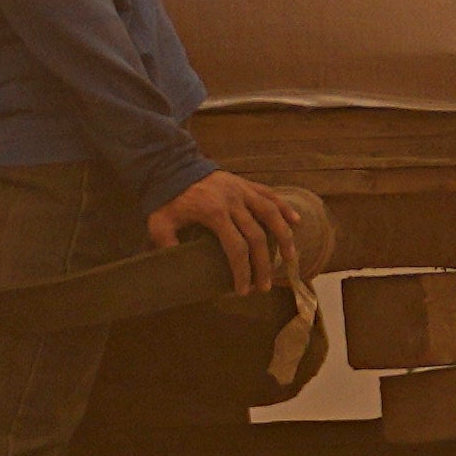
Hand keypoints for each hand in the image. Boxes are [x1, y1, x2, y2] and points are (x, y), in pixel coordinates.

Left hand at [147, 168, 310, 291]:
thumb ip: (166, 244)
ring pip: (271, 213)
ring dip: (284, 237)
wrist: (172, 165)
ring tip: (291, 259)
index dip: (242, 271)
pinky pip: (270, 194)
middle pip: (257, 236)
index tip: (243, 290)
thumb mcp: (159, 223)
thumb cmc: (167, 198)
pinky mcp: (245, 183)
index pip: (236, 248)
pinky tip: (296, 222)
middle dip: (263, 265)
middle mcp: (233, 201)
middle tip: (264, 287)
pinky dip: (284, 207)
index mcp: (214, 212)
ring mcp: (241, 190)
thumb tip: (175, 268)